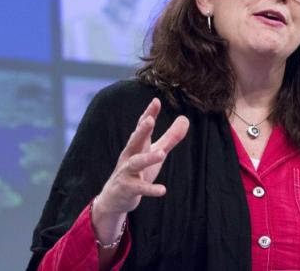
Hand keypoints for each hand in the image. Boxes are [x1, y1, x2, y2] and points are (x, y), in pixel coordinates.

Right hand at [95, 98, 189, 217]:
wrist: (114, 198)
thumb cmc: (137, 171)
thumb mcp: (155, 152)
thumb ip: (170, 137)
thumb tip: (185, 119)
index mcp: (137, 145)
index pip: (142, 127)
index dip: (149, 114)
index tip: (155, 101)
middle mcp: (130, 156)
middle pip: (135, 140)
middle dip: (142, 130)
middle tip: (149, 120)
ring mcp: (127, 172)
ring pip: (136, 163)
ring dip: (148, 158)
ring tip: (162, 154)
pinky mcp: (128, 189)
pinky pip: (140, 188)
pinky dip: (150, 189)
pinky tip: (162, 190)